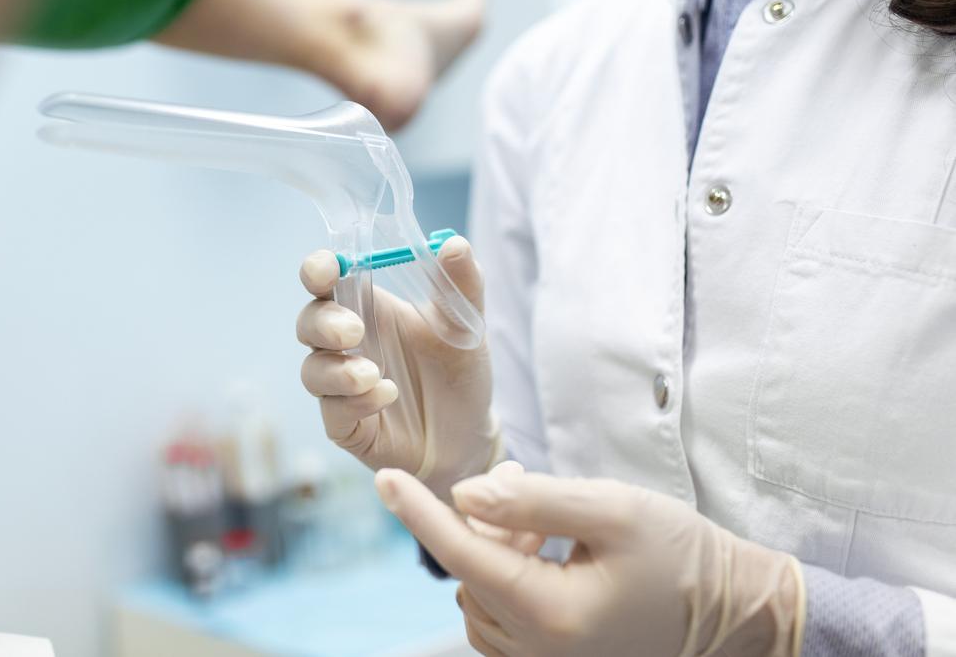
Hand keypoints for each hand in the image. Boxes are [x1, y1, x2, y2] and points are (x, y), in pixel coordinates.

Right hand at [295, 236, 501, 500]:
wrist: (469, 433)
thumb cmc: (459, 371)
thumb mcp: (466, 324)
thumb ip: (461, 283)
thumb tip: (453, 243)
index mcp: (367, 308)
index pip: (326, 280)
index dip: (317, 270)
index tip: (324, 269)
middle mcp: (347, 344)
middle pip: (308, 322)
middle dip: (322, 323)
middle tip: (354, 330)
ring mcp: (341, 386)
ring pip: (312, 370)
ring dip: (336, 370)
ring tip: (371, 373)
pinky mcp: (346, 425)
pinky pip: (334, 412)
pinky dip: (355, 402)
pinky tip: (386, 395)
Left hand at [375, 467, 805, 656]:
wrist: (733, 610)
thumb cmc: (681, 554)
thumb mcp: (611, 509)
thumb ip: (533, 499)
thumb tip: (464, 494)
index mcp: (551, 614)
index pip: (462, 554)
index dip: (418, 512)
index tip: (383, 477)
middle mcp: (538, 650)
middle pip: (471, 571)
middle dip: (485, 525)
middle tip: (530, 497)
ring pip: (481, 592)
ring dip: (499, 550)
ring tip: (549, 529)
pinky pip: (501, 613)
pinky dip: (509, 575)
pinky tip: (548, 553)